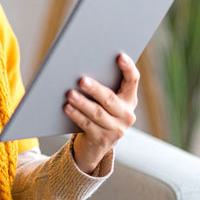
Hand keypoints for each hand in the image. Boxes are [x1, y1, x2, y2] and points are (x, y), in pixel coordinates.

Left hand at [64, 53, 139, 173]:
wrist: (95, 144)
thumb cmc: (98, 110)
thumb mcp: (104, 99)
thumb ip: (101, 83)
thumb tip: (82, 63)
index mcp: (129, 99)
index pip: (132, 80)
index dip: (128, 68)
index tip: (120, 55)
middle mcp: (126, 114)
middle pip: (110, 99)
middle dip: (95, 89)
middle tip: (81, 80)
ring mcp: (115, 129)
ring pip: (97, 113)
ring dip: (82, 103)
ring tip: (70, 94)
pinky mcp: (102, 140)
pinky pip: (87, 125)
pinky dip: (76, 115)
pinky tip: (67, 107)